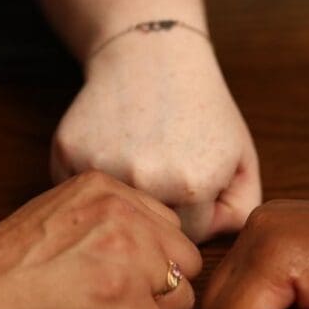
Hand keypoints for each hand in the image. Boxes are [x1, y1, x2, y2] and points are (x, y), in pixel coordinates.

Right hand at [0, 171, 201, 308]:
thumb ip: (107, 217)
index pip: (169, 226)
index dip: (151, 260)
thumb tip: (149, 243)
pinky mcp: (124, 302)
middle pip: (185, 260)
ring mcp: (128, 257)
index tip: (121, 276)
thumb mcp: (61, 210)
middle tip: (119, 303)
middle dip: (159, 289)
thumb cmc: (2, 263)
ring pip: (180, 298)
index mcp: (108, 189)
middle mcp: (124, 215)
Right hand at [51, 33, 260, 242]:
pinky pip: (78, 191)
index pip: (189, 238)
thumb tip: (203, 253)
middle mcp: (145, 181)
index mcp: (192, 186)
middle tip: (164, 169)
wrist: (152, 55)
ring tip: (139, 160)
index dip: (193, 212)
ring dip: (124, 196)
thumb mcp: (240, 158)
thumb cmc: (201, 109)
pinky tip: (109, 151)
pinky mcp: (67, 152)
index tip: (191, 180)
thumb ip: (238, 212)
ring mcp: (101, 166)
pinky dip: (91, 180)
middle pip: (149, 231)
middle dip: (159, 209)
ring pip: (112, 212)